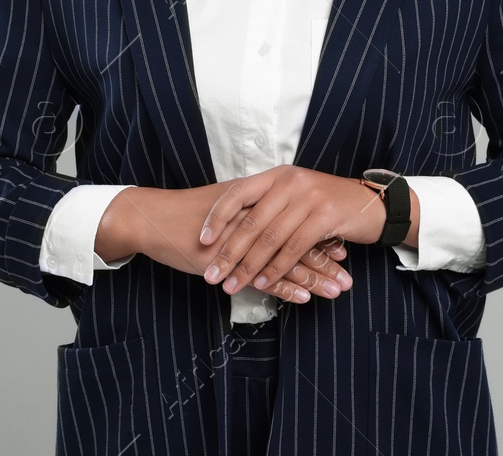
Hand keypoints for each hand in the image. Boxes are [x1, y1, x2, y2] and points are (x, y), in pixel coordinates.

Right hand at [111, 184, 351, 303]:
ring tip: (338, 292)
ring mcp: (242, 239)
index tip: (344, 252)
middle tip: (349, 279)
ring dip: (314, 278)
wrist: (153, 219)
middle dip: (326, 263)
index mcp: (255, 203)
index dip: (321, 237)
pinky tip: (303, 299)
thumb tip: (273, 227)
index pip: (296, 221)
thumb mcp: (224, 211)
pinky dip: (285, 287)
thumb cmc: (187, 217)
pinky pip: (262, 276)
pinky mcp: (228, 259)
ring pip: (286, 259)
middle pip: (298, 241)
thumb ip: (249, 216)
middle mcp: (254, 218)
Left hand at [198, 165, 387, 297]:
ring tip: (232, 285)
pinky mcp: (325, 216)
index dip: (217, 216)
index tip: (201, 240)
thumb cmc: (328, 205)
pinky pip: (293, 247)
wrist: (372, 205)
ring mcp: (308, 197)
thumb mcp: (295, 197)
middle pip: (251, 220)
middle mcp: (290, 181)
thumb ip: (268, 207)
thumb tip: (231, 231)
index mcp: (277, 175)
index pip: (237, 192)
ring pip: (270, 237)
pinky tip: (263, 283)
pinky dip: (276, 268)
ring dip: (249, 266)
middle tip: (211, 274)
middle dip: (229, 252)